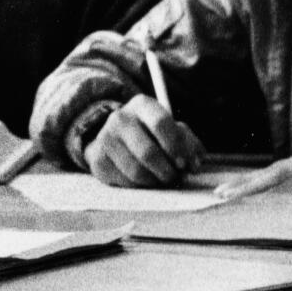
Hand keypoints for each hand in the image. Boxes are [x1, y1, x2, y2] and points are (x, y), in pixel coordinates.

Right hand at [83, 95, 206, 186]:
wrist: (114, 135)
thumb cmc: (150, 132)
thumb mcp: (171, 128)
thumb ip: (188, 142)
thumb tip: (195, 162)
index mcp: (142, 105)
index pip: (161, 123)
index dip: (176, 146)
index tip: (184, 162)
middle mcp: (120, 118)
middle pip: (148, 152)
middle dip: (166, 171)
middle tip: (174, 176)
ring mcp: (105, 138)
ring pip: (136, 171)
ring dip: (154, 181)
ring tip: (160, 178)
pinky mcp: (97, 158)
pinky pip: (124, 181)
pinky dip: (139, 185)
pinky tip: (143, 178)